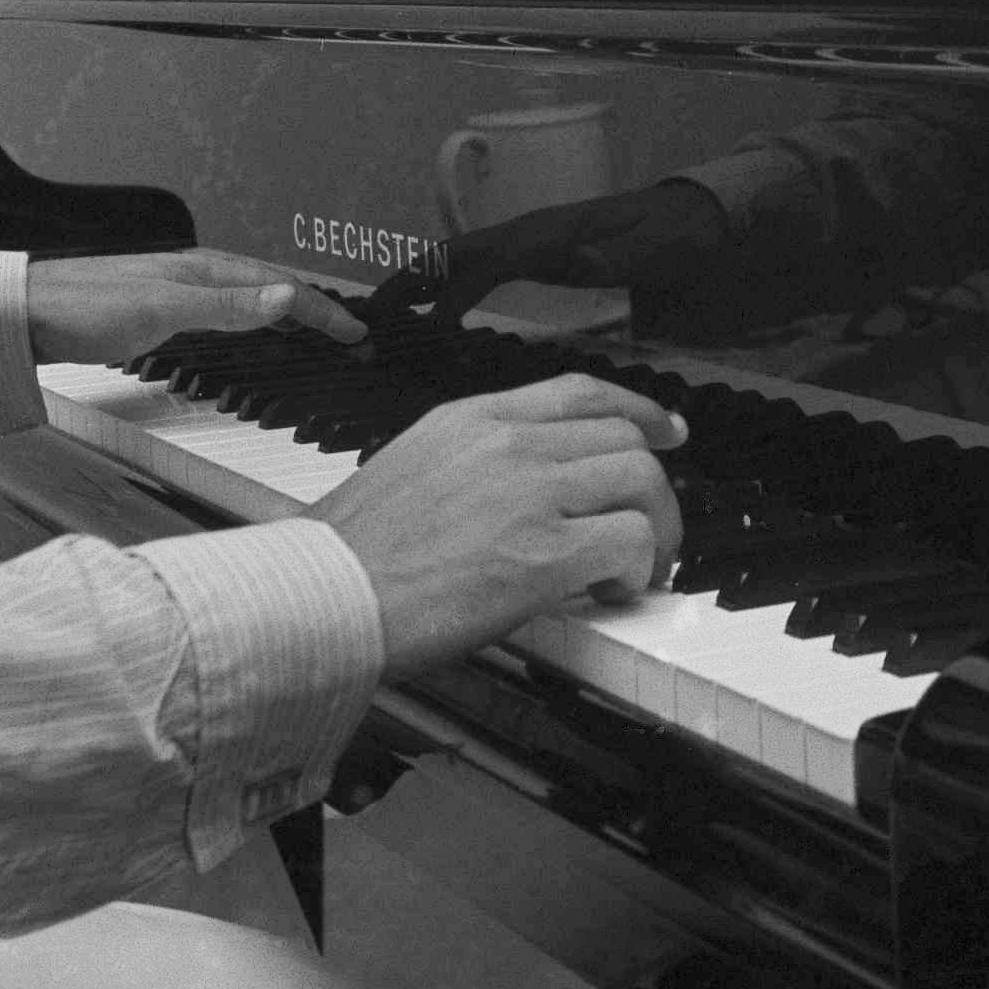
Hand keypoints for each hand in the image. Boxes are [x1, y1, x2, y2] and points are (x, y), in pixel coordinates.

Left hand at [25, 250, 365, 364]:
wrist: (24, 313)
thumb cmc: (80, 307)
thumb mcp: (162, 310)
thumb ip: (226, 306)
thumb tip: (283, 295)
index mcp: (202, 270)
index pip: (279, 288)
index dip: (322, 312)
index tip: (355, 333)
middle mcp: (193, 274)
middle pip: (269, 287)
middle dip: (313, 308)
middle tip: (348, 332)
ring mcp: (176, 289)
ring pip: (248, 296)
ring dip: (284, 311)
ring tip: (312, 328)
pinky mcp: (158, 309)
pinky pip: (224, 310)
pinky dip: (251, 319)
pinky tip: (245, 328)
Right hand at [312, 374, 686, 677]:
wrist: (322, 595)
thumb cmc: (349, 555)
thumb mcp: (407, 468)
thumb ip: (467, 464)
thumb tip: (511, 492)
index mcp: (472, 420)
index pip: (580, 393)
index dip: (638, 411)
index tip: (666, 433)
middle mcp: (507, 444)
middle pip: (625, 439)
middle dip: (652, 489)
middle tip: (650, 533)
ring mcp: (529, 494)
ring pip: (643, 482)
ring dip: (655, 532)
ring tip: (634, 571)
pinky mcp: (544, 555)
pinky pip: (632, 542)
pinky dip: (637, 571)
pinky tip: (610, 592)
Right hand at [364, 180, 734, 328]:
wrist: (695, 220)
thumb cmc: (675, 237)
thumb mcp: (653, 246)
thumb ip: (617, 252)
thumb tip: (578, 257)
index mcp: (551, 232)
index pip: (488, 256)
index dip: (452, 286)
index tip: (425, 322)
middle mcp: (532, 231)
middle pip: (457, 251)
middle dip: (413, 278)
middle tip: (373, 314)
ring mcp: (531, 240)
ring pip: (463, 259)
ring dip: (422, 283)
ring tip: (385, 317)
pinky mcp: (537, 253)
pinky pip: (481, 269)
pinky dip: (448, 288)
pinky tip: (437, 317)